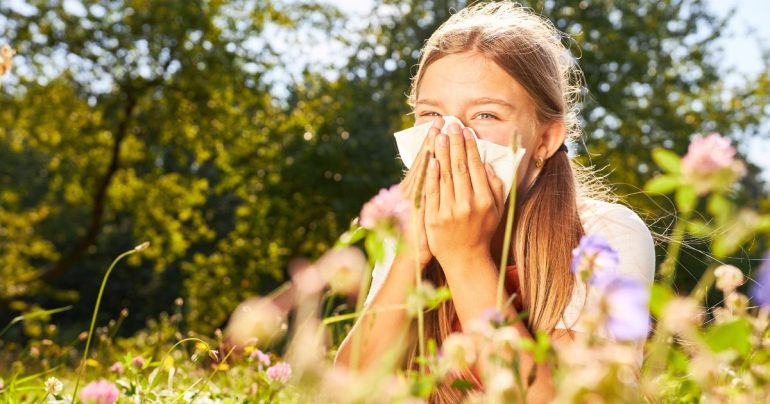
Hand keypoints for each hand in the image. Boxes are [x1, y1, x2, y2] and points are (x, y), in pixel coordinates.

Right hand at [398, 118, 443, 267]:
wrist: (413, 256)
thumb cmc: (422, 233)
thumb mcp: (423, 206)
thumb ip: (429, 187)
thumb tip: (434, 166)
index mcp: (415, 187)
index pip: (425, 158)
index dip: (431, 141)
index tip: (439, 124)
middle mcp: (412, 190)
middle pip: (424, 160)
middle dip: (433, 139)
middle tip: (441, 120)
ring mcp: (414, 199)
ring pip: (423, 170)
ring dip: (431, 150)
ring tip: (437, 131)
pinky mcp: (418, 210)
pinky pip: (424, 189)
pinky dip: (426, 175)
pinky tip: (431, 161)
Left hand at [424, 122, 504, 268]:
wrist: (465, 258)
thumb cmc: (482, 231)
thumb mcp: (497, 210)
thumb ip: (495, 187)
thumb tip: (487, 164)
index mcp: (484, 201)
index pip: (475, 167)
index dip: (470, 147)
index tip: (465, 131)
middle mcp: (468, 205)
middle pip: (459, 167)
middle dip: (455, 144)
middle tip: (451, 125)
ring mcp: (449, 212)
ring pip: (445, 176)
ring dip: (442, 153)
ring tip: (440, 135)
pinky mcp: (433, 218)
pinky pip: (432, 192)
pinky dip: (431, 175)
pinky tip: (431, 160)